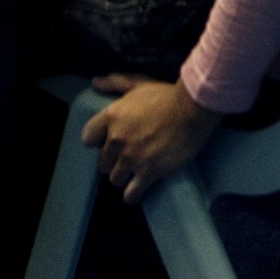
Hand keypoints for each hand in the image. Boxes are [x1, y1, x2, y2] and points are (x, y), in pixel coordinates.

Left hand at [81, 77, 221, 203]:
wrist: (191, 111)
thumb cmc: (166, 95)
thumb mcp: (139, 84)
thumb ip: (116, 83)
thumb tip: (95, 82)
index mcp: (111, 117)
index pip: (88, 138)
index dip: (97, 141)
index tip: (106, 142)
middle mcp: (117, 140)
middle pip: (102, 162)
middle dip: (112, 161)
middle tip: (124, 158)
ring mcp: (131, 158)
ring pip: (115, 179)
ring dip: (122, 177)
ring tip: (132, 173)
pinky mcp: (148, 172)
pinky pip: (131, 194)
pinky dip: (132, 195)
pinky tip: (136, 192)